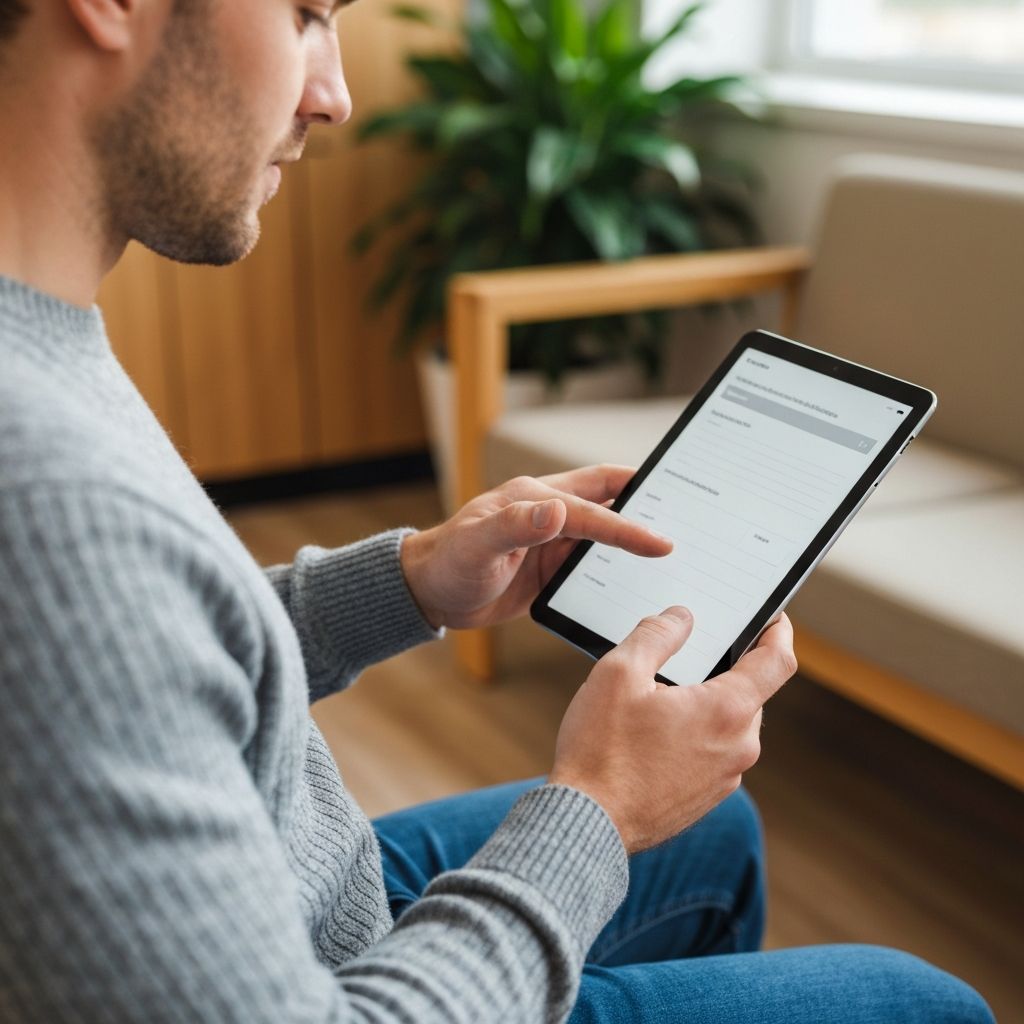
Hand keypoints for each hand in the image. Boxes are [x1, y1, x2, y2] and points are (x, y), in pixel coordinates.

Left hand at [400, 466, 671, 629]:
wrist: (428, 594)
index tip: (661, 541)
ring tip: (677, 545)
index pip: (592, 510)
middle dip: (647, 500)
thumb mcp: (476, 547)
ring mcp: (552, 539)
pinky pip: (593, 561)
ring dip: (635, 534)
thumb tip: (556, 510)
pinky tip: (640, 578)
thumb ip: (513, 526)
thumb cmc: (446, 564)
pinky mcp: (551, 565)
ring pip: (605, 530)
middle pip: (609, 497)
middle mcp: (548, 511)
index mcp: (534, 497)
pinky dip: (619, 565)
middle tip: (688, 512)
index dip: (627, 525)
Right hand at [549, 609, 796, 853]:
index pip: (777, 661)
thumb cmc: (601, 751)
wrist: (588, 823)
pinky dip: (695, 734)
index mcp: (727, 711)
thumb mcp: (619, 673)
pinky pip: (713, 752)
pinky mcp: (707, 797)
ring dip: (706, 703)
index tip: (773, 617)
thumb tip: (680, 617)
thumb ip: (656, 635)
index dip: (779, 631)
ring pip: (728, 723)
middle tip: (689, 653)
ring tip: (659, 697)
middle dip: (725, 669)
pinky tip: (654, 733)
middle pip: (750, 692)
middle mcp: (738, 747)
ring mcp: (725, 777)